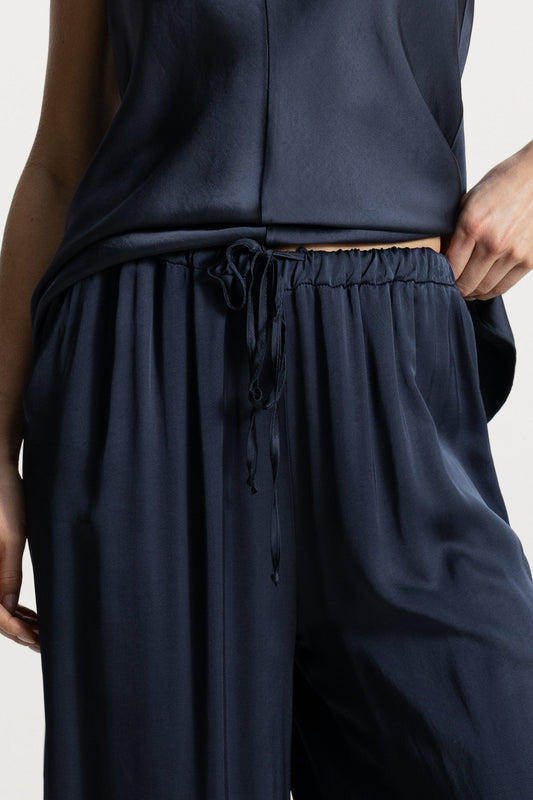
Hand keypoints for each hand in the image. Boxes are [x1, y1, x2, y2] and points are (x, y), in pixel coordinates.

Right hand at [0, 462, 39, 652]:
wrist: (0, 472)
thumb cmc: (5, 498)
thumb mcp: (12, 535)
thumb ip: (8, 572)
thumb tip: (9, 609)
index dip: (14, 629)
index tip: (36, 639)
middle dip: (17, 631)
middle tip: (44, 643)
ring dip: (15, 621)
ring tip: (41, 632)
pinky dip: (13, 606)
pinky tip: (29, 615)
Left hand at [441, 141, 532, 300]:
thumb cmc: (500, 186)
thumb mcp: (468, 202)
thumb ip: (454, 232)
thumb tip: (441, 259)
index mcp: (472, 225)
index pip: (450, 268)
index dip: (441, 277)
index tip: (439, 278)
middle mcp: (493, 242)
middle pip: (466, 284)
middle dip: (456, 288)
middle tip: (452, 287)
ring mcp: (513, 252)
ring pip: (485, 289)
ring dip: (473, 292)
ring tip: (468, 288)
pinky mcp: (529, 260)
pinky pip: (504, 286)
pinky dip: (491, 290)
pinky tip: (484, 285)